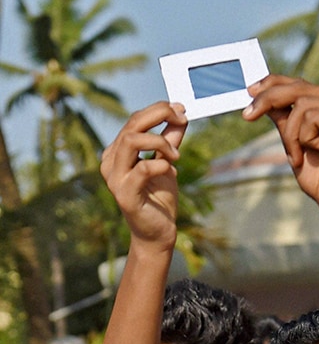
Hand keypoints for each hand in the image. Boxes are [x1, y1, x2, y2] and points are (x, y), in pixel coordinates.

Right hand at [100, 102, 187, 246]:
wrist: (158, 233)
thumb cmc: (159, 199)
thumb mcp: (167, 163)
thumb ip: (170, 140)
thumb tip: (180, 114)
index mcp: (118, 152)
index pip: (134, 120)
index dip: (159, 110)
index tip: (182, 110)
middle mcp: (111, 162)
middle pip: (131, 125)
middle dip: (159, 115)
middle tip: (182, 118)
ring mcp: (115, 178)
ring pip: (131, 141)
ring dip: (159, 141)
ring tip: (177, 155)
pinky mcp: (125, 194)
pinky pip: (142, 169)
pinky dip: (160, 164)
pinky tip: (172, 169)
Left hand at [244, 76, 318, 231]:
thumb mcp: (295, 144)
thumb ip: (284, 120)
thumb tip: (261, 95)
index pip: (301, 84)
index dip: (274, 83)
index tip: (250, 91)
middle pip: (299, 88)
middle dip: (269, 101)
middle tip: (247, 116)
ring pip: (302, 105)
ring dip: (292, 135)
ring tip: (299, 157)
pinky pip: (313, 117)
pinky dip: (306, 138)